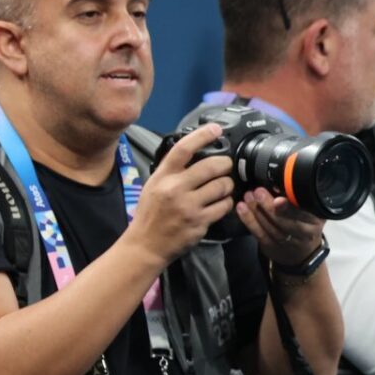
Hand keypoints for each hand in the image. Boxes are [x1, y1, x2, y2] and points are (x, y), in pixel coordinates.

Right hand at [127, 123, 234, 263]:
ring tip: (224, 186)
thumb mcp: (154, 185)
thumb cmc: (151, 213)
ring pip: (222, 186)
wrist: (145, 244)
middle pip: (212, 166)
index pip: (183, 149)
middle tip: (226, 165)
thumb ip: (172, 171)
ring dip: (228, 184)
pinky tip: (221, 203)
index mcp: (163, 176)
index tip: (216, 129)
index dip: (202, 135)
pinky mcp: (200, 221)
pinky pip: (224, 206)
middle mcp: (175, 188)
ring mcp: (188, 206)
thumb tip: (194, 154)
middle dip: (225, 164)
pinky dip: (227, 202)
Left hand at [237, 187, 324, 267]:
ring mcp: (286, 242)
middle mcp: (303, 234)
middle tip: (258, 192)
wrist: (302, 252)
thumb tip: (281, 180)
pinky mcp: (271, 246)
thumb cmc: (306, 224)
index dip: (290, 208)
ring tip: (248, 196)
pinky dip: (249, 220)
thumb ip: (302, 198)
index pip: (304, 214)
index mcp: (315, 222)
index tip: (278, 199)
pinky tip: (241, 209)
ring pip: (270, 227)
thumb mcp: (314, 211)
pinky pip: (259, 233)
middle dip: (269, 207)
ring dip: (256, 211)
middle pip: (285, 222)